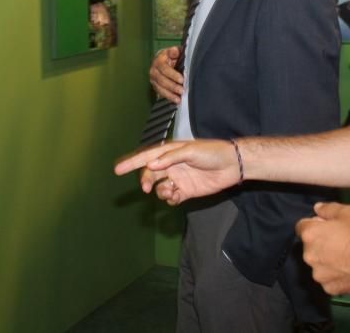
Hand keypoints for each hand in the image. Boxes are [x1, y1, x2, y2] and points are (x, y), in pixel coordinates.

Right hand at [114, 140, 239, 204]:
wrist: (232, 165)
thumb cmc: (212, 152)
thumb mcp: (190, 151)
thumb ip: (170, 158)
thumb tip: (151, 165)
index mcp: (169, 152)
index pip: (146, 157)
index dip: (131, 163)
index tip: (116, 170)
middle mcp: (170, 165)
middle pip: (150, 174)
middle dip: (145, 181)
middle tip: (146, 188)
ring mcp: (177, 178)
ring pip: (159, 188)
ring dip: (160, 191)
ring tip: (171, 191)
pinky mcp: (185, 191)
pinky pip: (170, 197)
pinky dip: (169, 199)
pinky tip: (176, 196)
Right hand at [150, 47, 183, 102]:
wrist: (167, 60)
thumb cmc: (173, 56)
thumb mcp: (175, 51)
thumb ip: (175, 51)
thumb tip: (175, 51)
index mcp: (159, 60)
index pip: (164, 68)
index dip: (173, 75)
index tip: (182, 80)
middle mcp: (154, 70)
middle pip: (161, 80)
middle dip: (172, 86)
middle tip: (182, 90)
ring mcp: (154, 79)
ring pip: (160, 88)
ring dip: (170, 94)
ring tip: (178, 99)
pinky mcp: (155, 86)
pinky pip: (161, 93)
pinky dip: (168, 97)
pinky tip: (175, 100)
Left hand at [295, 202, 349, 295]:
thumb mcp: (347, 212)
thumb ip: (327, 209)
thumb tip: (317, 208)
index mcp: (310, 235)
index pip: (301, 227)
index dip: (314, 226)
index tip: (326, 228)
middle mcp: (309, 256)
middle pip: (310, 248)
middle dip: (320, 245)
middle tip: (340, 244)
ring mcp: (319, 275)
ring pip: (319, 266)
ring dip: (327, 263)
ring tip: (347, 260)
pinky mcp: (330, 289)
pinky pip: (329, 281)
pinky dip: (336, 277)